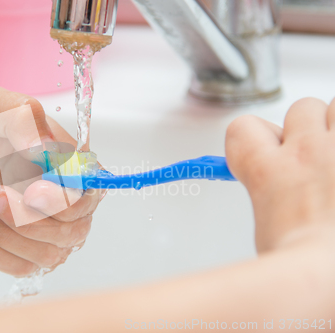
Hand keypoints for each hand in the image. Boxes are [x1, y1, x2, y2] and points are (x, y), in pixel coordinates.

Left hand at [0, 83, 103, 275]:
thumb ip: (21, 120)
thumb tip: (46, 149)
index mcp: (65, 158)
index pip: (89, 192)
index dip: (65, 200)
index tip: (31, 192)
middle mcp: (58, 192)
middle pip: (73, 230)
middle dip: (29, 220)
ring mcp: (36, 220)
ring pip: (48, 254)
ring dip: (8, 236)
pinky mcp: (12, 239)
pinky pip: (21, 266)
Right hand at [225, 97, 334, 251]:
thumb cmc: (306, 269)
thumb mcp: (267, 235)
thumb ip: (270, 203)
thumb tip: (276, 198)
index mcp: (268, 173)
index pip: (243, 128)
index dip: (252, 138)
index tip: (264, 147)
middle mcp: (307, 153)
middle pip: (301, 108)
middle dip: (308, 128)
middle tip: (318, 158)